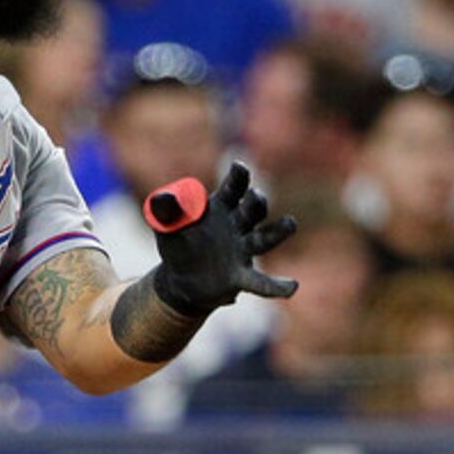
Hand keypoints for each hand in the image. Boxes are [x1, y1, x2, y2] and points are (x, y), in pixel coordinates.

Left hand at [144, 162, 296, 318]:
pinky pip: (262, 282)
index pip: (233, 189)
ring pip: (265, 238)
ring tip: (290, 223)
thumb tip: (161, 199)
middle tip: (254, 196)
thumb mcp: (166, 226)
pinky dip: (276, 286)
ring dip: (278, 231)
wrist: (180, 280)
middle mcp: (238, 226)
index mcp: (221, 208)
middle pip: (253, 210)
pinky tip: (292, 287)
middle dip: (256, 202)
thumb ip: (166, 212)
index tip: (238, 166)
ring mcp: (243, 251)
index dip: (238, 177)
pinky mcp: (241, 276)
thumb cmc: (178, 244)